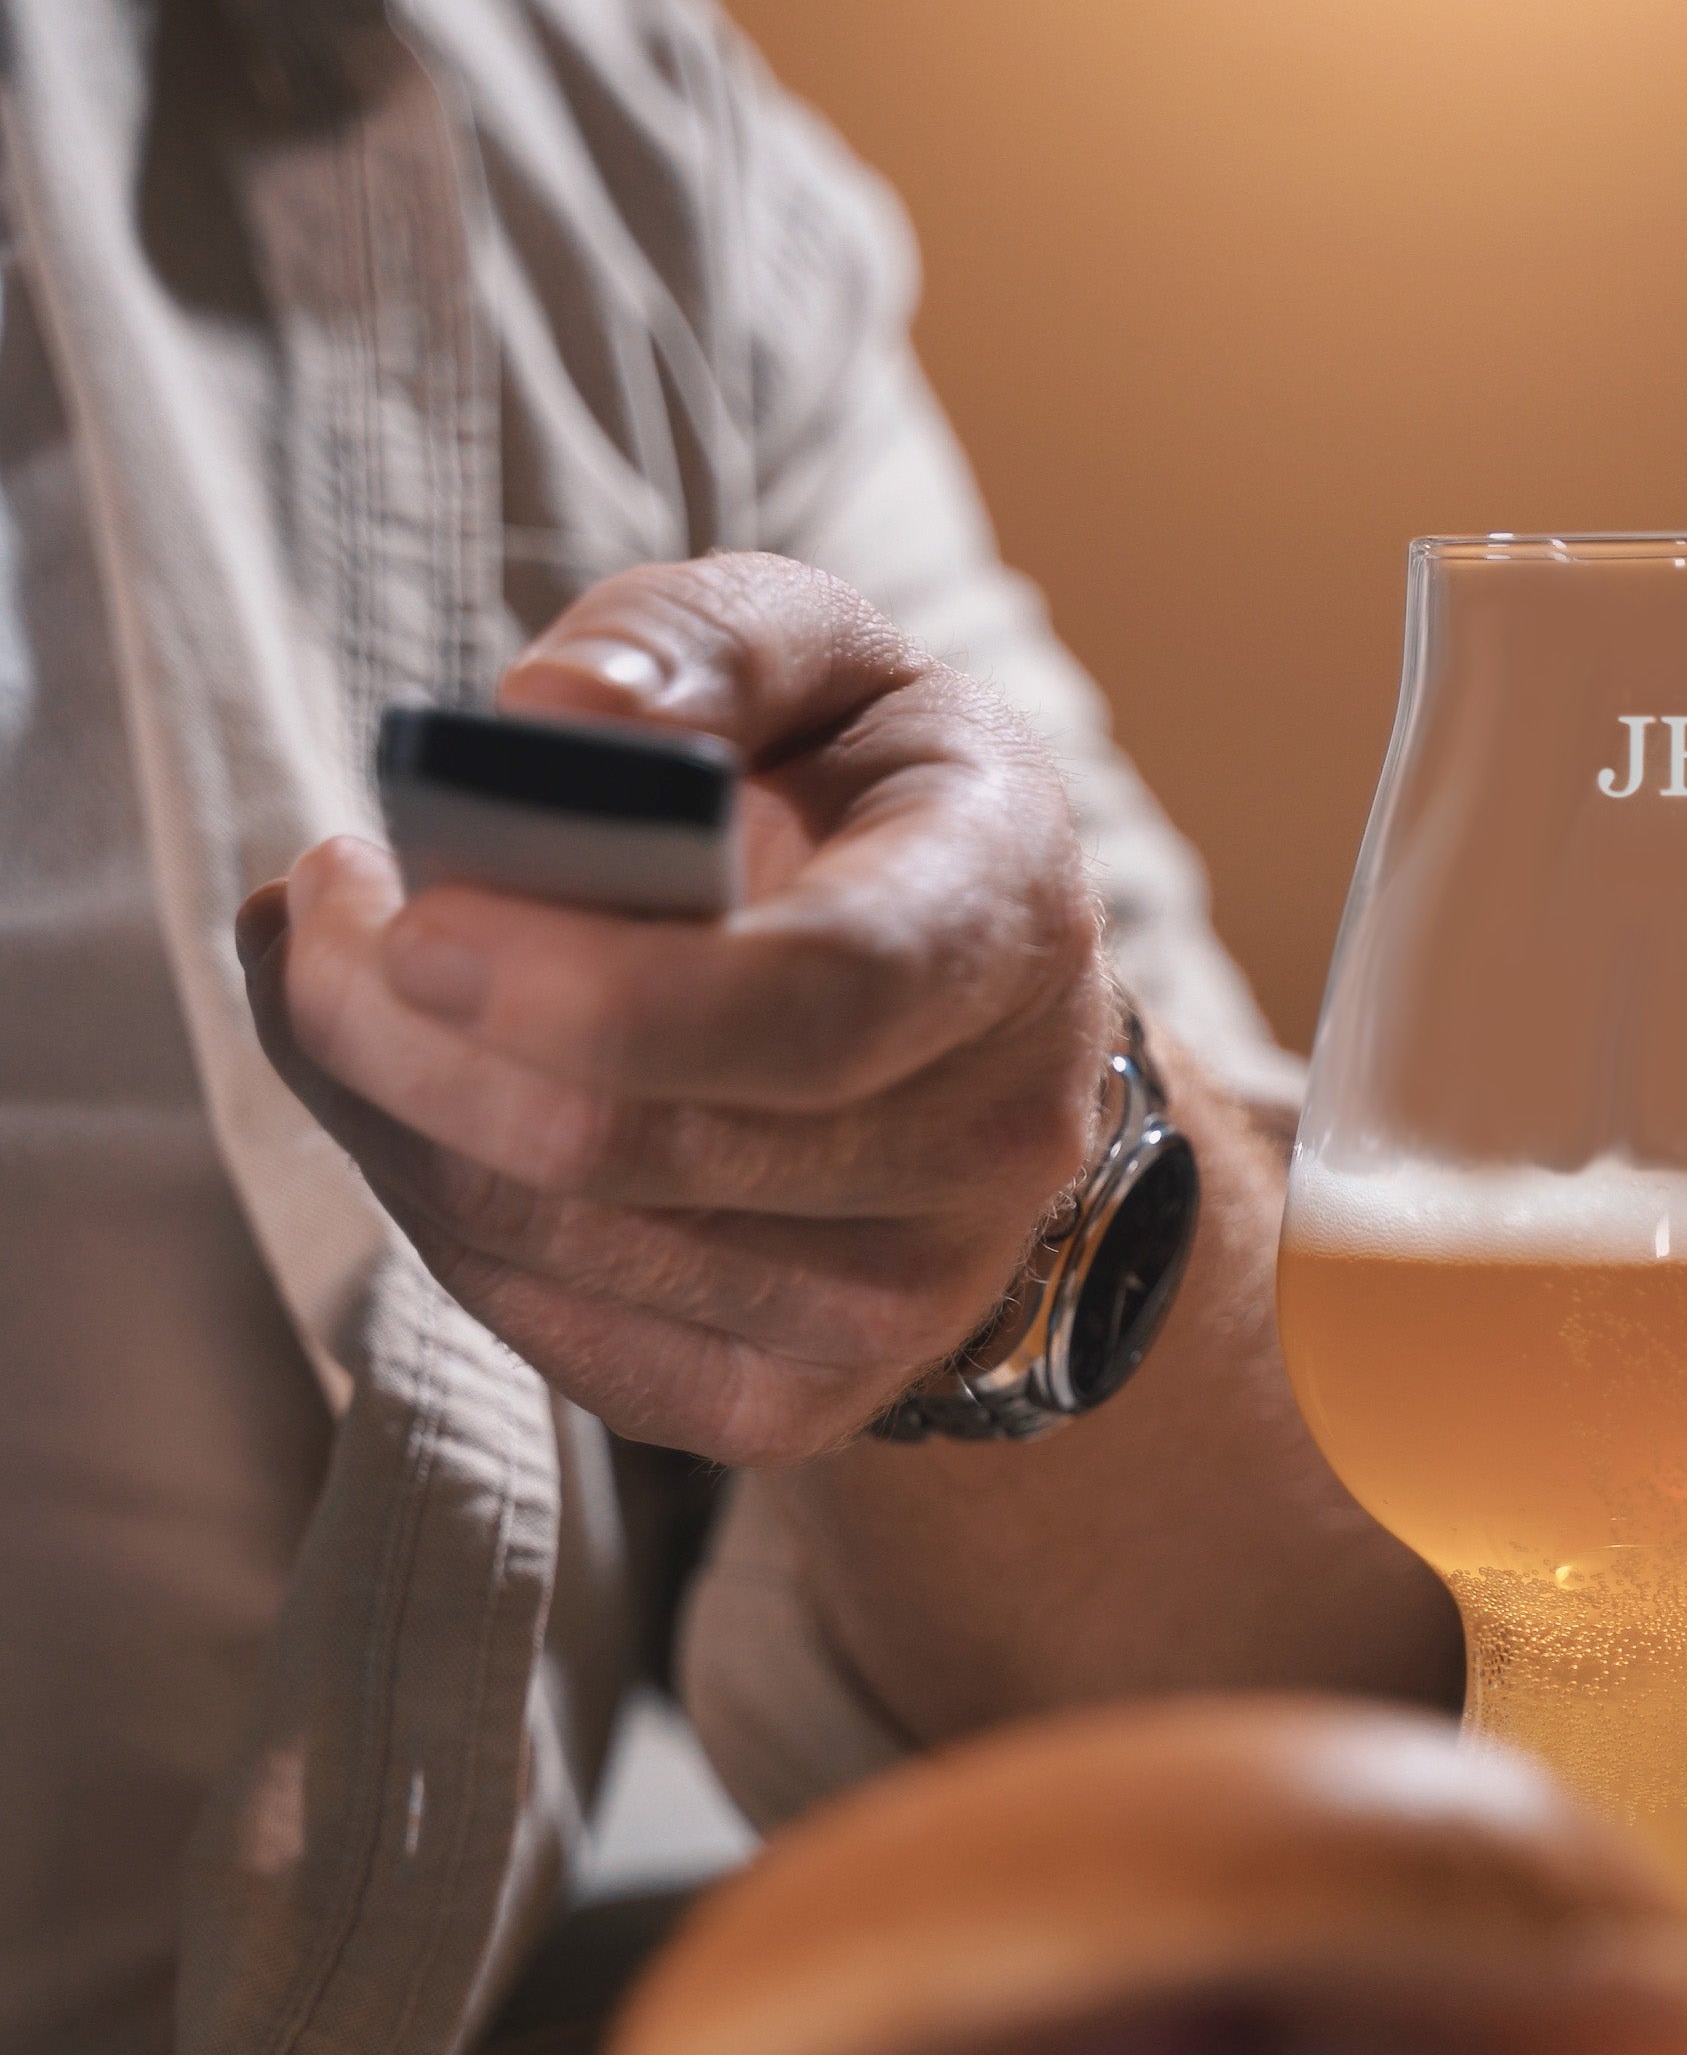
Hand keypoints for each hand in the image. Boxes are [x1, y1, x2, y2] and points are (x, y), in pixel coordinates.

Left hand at [238, 555, 1114, 1457]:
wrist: (975, 1026)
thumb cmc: (862, 807)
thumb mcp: (817, 661)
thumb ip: (698, 646)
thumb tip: (546, 722)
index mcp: (1001, 923)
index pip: (815, 1002)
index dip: (594, 987)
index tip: (409, 916)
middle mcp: (987, 1144)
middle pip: (631, 1144)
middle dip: (401, 1031)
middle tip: (317, 907)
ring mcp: (901, 1304)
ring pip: (552, 1242)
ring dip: (380, 1106)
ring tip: (336, 976)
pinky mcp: (797, 1407)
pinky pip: (545, 1329)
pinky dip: (426, 1204)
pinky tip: (410, 1096)